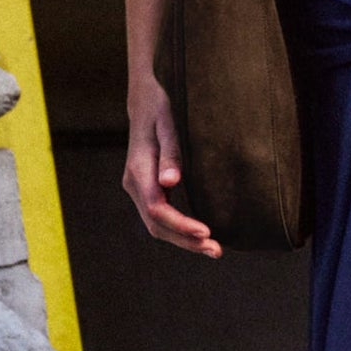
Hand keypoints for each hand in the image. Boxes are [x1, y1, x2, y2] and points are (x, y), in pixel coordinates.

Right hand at [123, 81, 220, 256]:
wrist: (144, 100)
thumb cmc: (160, 108)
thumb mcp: (168, 124)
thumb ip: (170, 153)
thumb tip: (170, 182)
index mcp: (138, 170)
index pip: (158, 209)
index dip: (181, 225)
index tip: (206, 232)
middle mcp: (134, 184)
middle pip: (156, 224)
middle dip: (185, 241)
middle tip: (216, 250)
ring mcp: (138, 188)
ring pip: (156, 225)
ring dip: (183, 240)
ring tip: (213, 249)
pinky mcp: (147, 189)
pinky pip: (160, 217)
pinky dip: (179, 230)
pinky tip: (200, 236)